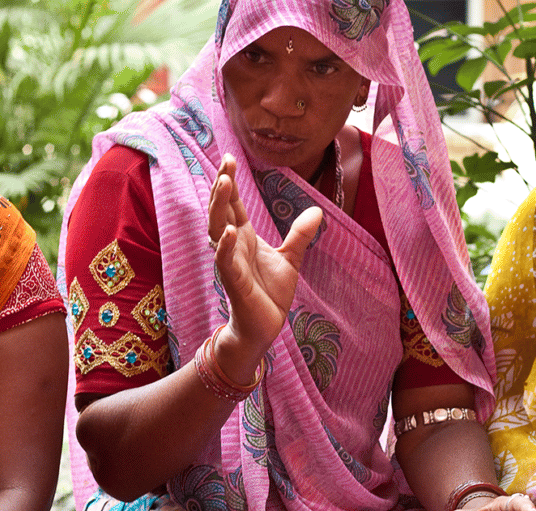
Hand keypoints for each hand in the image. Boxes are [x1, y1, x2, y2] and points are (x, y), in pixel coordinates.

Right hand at [207, 154, 321, 374]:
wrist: (265, 326)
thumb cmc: (270, 293)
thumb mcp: (291, 258)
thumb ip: (300, 235)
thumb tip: (317, 211)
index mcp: (245, 237)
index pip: (234, 204)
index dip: (230, 182)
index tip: (229, 158)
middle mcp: (233, 246)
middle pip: (222, 210)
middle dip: (221, 187)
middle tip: (225, 162)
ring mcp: (230, 262)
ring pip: (218, 230)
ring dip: (219, 208)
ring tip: (224, 184)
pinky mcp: (234, 282)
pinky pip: (225, 261)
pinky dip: (226, 247)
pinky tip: (230, 232)